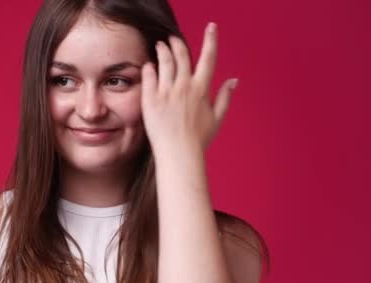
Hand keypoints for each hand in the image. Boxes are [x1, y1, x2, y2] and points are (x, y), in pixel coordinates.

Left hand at [140, 22, 237, 152]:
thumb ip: (225, 96)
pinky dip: (150, 67)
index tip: (211, 27)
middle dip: (177, 43)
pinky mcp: (151, 100)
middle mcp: (184, 87)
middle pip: (182, 55)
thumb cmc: (198, 139)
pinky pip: (149, 76)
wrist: (178, 154)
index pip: (208, 58)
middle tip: (172, 39)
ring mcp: (166, 92)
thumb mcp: (217, 118)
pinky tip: (149, 64)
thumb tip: (234, 81)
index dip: (211, 40)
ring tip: (160, 45)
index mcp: (201, 89)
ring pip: (164, 62)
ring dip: (163, 50)